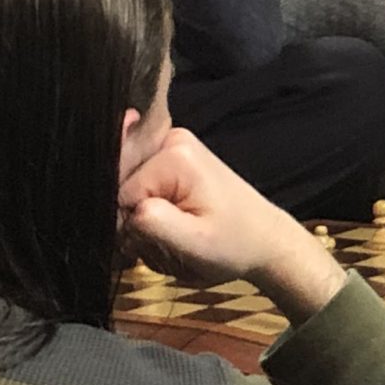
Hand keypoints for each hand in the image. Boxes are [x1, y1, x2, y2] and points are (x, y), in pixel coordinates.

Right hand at [119, 127, 347, 318]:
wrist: (264, 241)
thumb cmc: (236, 244)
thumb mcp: (194, 242)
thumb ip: (151, 222)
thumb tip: (119, 206)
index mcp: (175, 154)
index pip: (120, 194)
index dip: (132, 225)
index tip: (160, 242)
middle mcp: (170, 141)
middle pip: (122, 189)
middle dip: (139, 223)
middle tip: (173, 242)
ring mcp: (171, 148)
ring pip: (129, 194)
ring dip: (146, 224)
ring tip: (177, 237)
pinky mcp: (171, 162)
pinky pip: (142, 192)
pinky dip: (152, 217)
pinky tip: (174, 227)